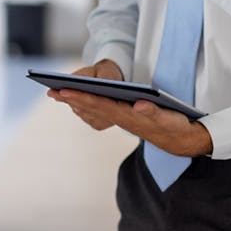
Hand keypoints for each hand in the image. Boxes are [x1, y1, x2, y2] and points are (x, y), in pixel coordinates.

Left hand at [48, 59, 123, 129]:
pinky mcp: (98, 125)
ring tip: (54, 93)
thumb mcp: (108, 71)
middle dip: (67, 98)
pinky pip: (82, 114)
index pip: (94, 101)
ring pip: (82, 112)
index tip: (63, 91)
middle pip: (85, 107)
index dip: (77, 96)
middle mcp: (110, 118)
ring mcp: (103, 123)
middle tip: (52, 92)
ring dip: (68, 102)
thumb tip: (88, 82)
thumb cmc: (111, 75)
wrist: (119, 86)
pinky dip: (73, 105)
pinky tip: (64, 98)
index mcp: (117, 104)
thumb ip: (104, 76)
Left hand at [51, 90, 212, 156]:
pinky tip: (78, 101)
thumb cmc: (173, 125)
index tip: (64, 92)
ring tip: (58, 94)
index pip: (99, 105)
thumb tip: (138, 104)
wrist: (180, 139)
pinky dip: (87, 105)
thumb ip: (152, 111)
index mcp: (127, 116)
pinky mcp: (124, 118)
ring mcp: (121, 119)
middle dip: (71, 99)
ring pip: (93, 110)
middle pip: (91, 107)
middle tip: (50, 92)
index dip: (81, 97)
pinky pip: (100, 111)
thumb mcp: (167, 117)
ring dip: (75, 103)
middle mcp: (121, 118)